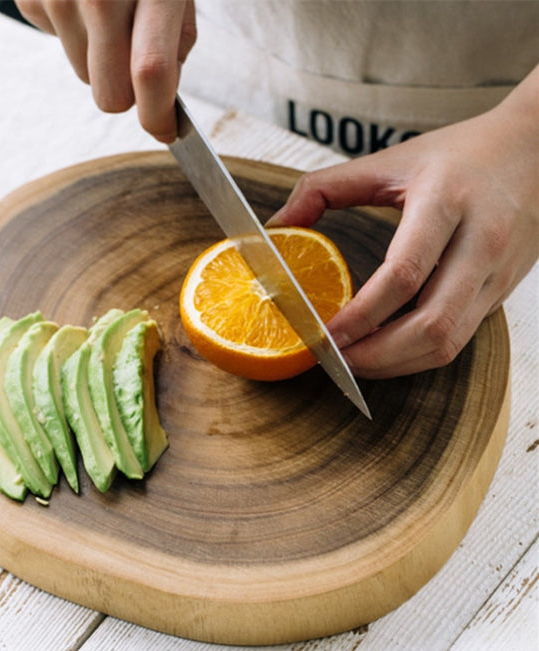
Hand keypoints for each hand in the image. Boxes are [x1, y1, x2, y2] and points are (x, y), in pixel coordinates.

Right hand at [16, 0, 196, 141]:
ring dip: (98, 55)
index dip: (157, 116)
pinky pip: (58, 43)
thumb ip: (176, 36)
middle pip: (109, 95)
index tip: (164, 129)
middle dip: (125, 89)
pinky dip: (73, 29)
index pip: (150, 73)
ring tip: (105, 5)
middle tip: (133, 54)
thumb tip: (162, 94)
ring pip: (82, 75)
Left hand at [269, 65, 538, 378]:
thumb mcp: (390, 159)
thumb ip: (324, 188)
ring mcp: (497, 273)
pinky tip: (386, 350)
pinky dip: (417, 355)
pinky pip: (459, 339)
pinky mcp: (501, 292)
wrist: (537, 148)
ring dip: (397, 364)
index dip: (360, 314)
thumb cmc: (460, 153)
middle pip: (432, 326)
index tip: (324, 334)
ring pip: (449, 343)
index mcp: (448, 202)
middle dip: (377, 356)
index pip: (403, 274)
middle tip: (335, 359)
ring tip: (355, 362)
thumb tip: (275, 226)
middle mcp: (480, 242)